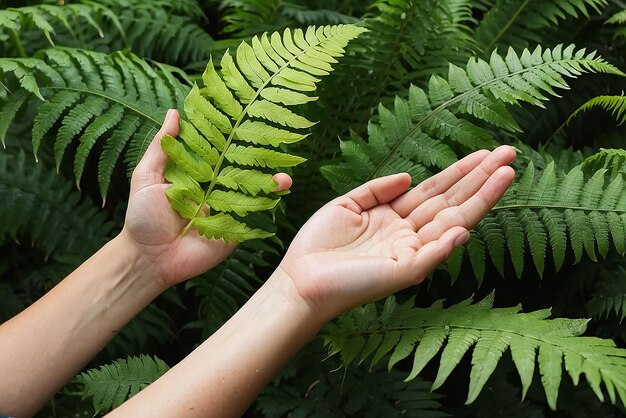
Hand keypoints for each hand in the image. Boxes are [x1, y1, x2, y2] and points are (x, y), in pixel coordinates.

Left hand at [119, 109, 291, 287]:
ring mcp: (225, 211)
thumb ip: (161, 147)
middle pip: (240, 172)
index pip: (218, 152)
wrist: (148, 258)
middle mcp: (214, 190)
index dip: (232, 138)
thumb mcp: (146, 177)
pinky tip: (279, 196)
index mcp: (196, 175)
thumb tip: (175, 113)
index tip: (247, 121)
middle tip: (276, 145)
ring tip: (285, 176)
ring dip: (270, 184)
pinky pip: (251, 219)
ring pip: (252, 194)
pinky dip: (267, 207)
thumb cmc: (142, 217)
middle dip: (259, 161)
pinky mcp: (231, 231)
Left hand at [278, 146, 515, 319]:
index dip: (459, 171)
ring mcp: (409, 253)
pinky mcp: (402, 273)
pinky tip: (465, 226)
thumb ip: (377, 189)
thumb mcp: (347, 204)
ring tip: (505, 175)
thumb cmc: (318, 245)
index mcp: (396, 217)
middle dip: (481, 178)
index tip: (484, 153)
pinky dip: (447, 244)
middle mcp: (408, 234)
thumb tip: (409, 175)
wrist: (300, 278)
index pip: (435, 190)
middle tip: (510, 154)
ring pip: (451, 223)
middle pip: (452, 201)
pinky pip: (430, 256)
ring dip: (479, 201)